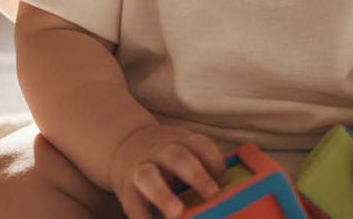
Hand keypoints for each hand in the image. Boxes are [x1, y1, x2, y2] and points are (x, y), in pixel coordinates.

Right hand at [108, 124, 225, 218]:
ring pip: (148, 176)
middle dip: (195, 175)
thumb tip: (228, 196)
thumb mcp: (183, 149)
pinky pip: (132, 204)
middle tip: (211, 194)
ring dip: (162, 195)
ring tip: (176, 213)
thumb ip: (201, 166)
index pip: (201, 145)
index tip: (223, 183)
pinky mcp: (126, 189)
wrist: (124, 145)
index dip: (215, 162)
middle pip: (177, 157)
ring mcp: (140, 168)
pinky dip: (142, 217)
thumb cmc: (165, 156)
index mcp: (180, 142)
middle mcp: (160, 152)